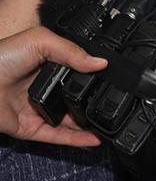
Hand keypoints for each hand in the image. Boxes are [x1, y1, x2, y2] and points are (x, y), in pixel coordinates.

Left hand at [0, 27, 106, 146]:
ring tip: (111, 123)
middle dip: (95, 100)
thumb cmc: (1, 58)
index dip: (94, 74)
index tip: (114, 77)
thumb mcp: (40, 41)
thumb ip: (72, 51)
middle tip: (118, 101)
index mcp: (47, 65)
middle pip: (76, 97)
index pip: (77, 70)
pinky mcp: (32, 129)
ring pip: (70, 120)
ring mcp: (38, 110)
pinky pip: (59, 136)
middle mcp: (44, 88)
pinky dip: (77, 140)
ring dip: (90, 124)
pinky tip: (94, 138)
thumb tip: (100, 62)